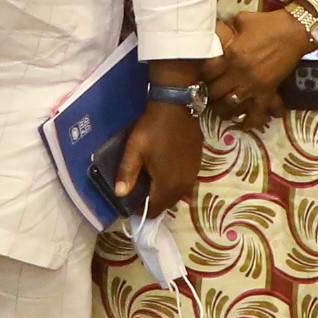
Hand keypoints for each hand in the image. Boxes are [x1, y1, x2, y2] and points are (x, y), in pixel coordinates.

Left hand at [111, 89, 205, 215]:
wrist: (176, 107)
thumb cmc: (153, 129)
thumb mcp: (135, 150)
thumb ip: (127, 173)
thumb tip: (119, 194)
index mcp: (167, 185)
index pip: (155, 210)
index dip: (142, 210)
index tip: (132, 200)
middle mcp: (183, 185)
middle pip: (167, 204)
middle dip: (154, 202)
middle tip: (140, 189)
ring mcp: (193, 175)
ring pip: (178, 194)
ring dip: (166, 193)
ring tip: (152, 181)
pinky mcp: (198, 165)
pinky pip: (186, 183)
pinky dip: (176, 183)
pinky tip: (167, 171)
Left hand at [203, 6, 309, 123]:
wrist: (295, 32)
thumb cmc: (269, 24)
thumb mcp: (242, 20)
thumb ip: (228, 29)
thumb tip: (218, 32)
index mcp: (231, 53)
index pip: (208, 72)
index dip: (204, 75)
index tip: (206, 76)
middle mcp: (240, 72)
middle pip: (215, 91)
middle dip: (210, 93)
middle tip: (211, 92)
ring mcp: (254, 84)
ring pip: (230, 105)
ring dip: (223, 109)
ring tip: (220, 109)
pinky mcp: (268, 92)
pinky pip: (257, 113)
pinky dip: (250, 121)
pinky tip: (244, 123)